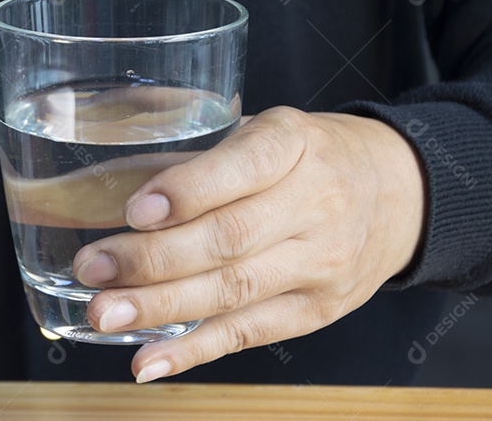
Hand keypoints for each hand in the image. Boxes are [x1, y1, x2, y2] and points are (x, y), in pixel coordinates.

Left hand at [71, 107, 424, 382]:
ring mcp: (319, 263)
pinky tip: (148, 362)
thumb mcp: (264, 130)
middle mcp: (314, 203)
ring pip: (234, 291)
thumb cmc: (306, 156)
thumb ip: (198, 154)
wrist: (398, 192)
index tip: (135, 210)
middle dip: (153, 260)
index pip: (244, 166)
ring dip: (162, 309)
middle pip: (230, 239)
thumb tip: (101, 183)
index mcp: (293, 143)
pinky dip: (195, 351)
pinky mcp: (316, 311)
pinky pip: (249, 334)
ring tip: (105, 314)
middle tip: (93, 269)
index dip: (188, 192)